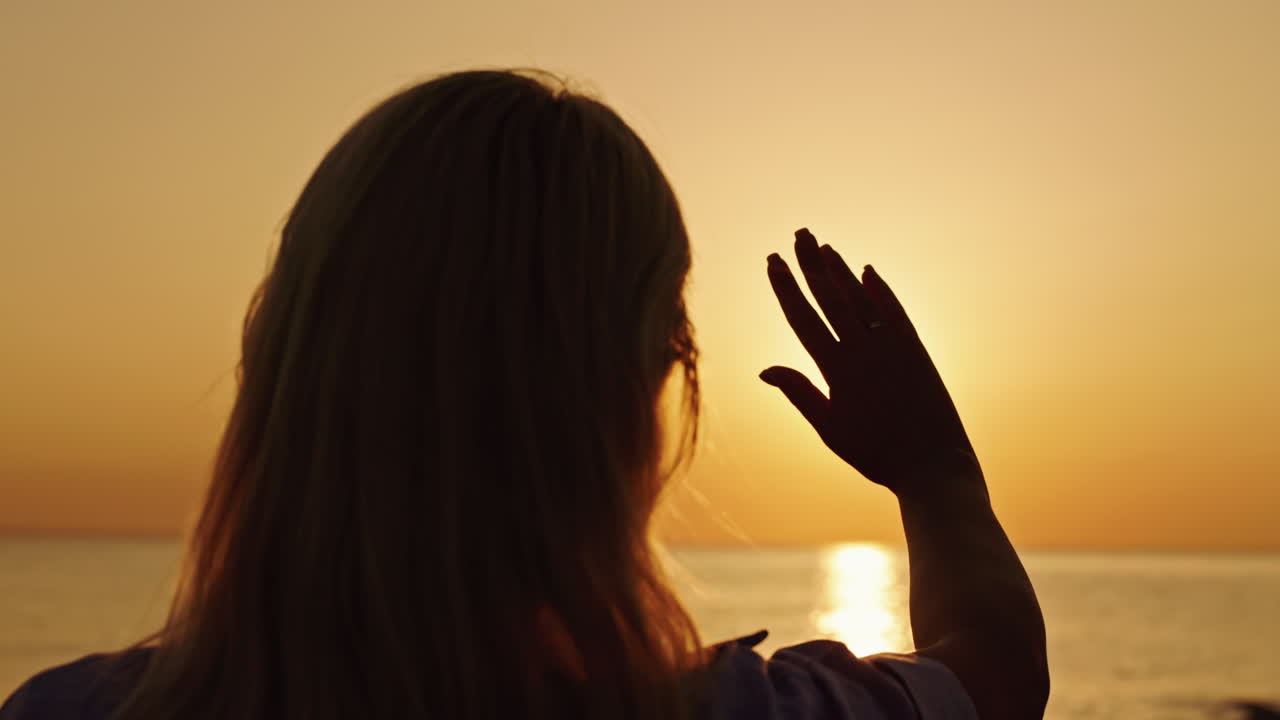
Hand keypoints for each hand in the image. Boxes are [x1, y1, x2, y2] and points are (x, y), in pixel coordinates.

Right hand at [760, 228, 984, 498]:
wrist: (933, 466)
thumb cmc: (876, 454)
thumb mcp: (829, 429)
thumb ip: (799, 393)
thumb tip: (764, 368)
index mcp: (837, 370)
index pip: (803, 318)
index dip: (786, 287)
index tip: (772, 261)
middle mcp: (864, 350)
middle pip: (831, 297)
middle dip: (811, 265)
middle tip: (796, 235)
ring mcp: (893, 347)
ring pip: (861, 298)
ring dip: (841, 270)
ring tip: (823, 246)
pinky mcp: (916, 349)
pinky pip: (895, 311)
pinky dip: (880, 290)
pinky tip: (867, 271)